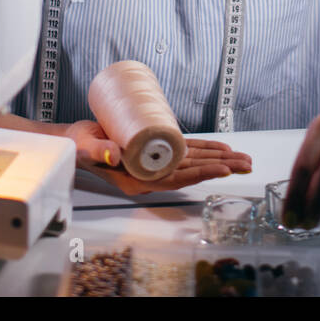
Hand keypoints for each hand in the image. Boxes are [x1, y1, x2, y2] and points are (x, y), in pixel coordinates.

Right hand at [64, 120, 251, 195]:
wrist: (74, 140)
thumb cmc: (78, 147)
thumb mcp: (85, 148)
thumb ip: (99, 151)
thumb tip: (115, 153)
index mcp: (137, 180)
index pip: (176, 179)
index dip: (200, 173)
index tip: (222, 168)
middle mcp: (150, 175)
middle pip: (191, 172)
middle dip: (219, 167)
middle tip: (245, 163)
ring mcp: (155, 164)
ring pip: (192, 163)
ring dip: (218, 160)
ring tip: (243, 158)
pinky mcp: (157, 151)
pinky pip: (185, 152)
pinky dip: (204, 149)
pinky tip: (221, 149)